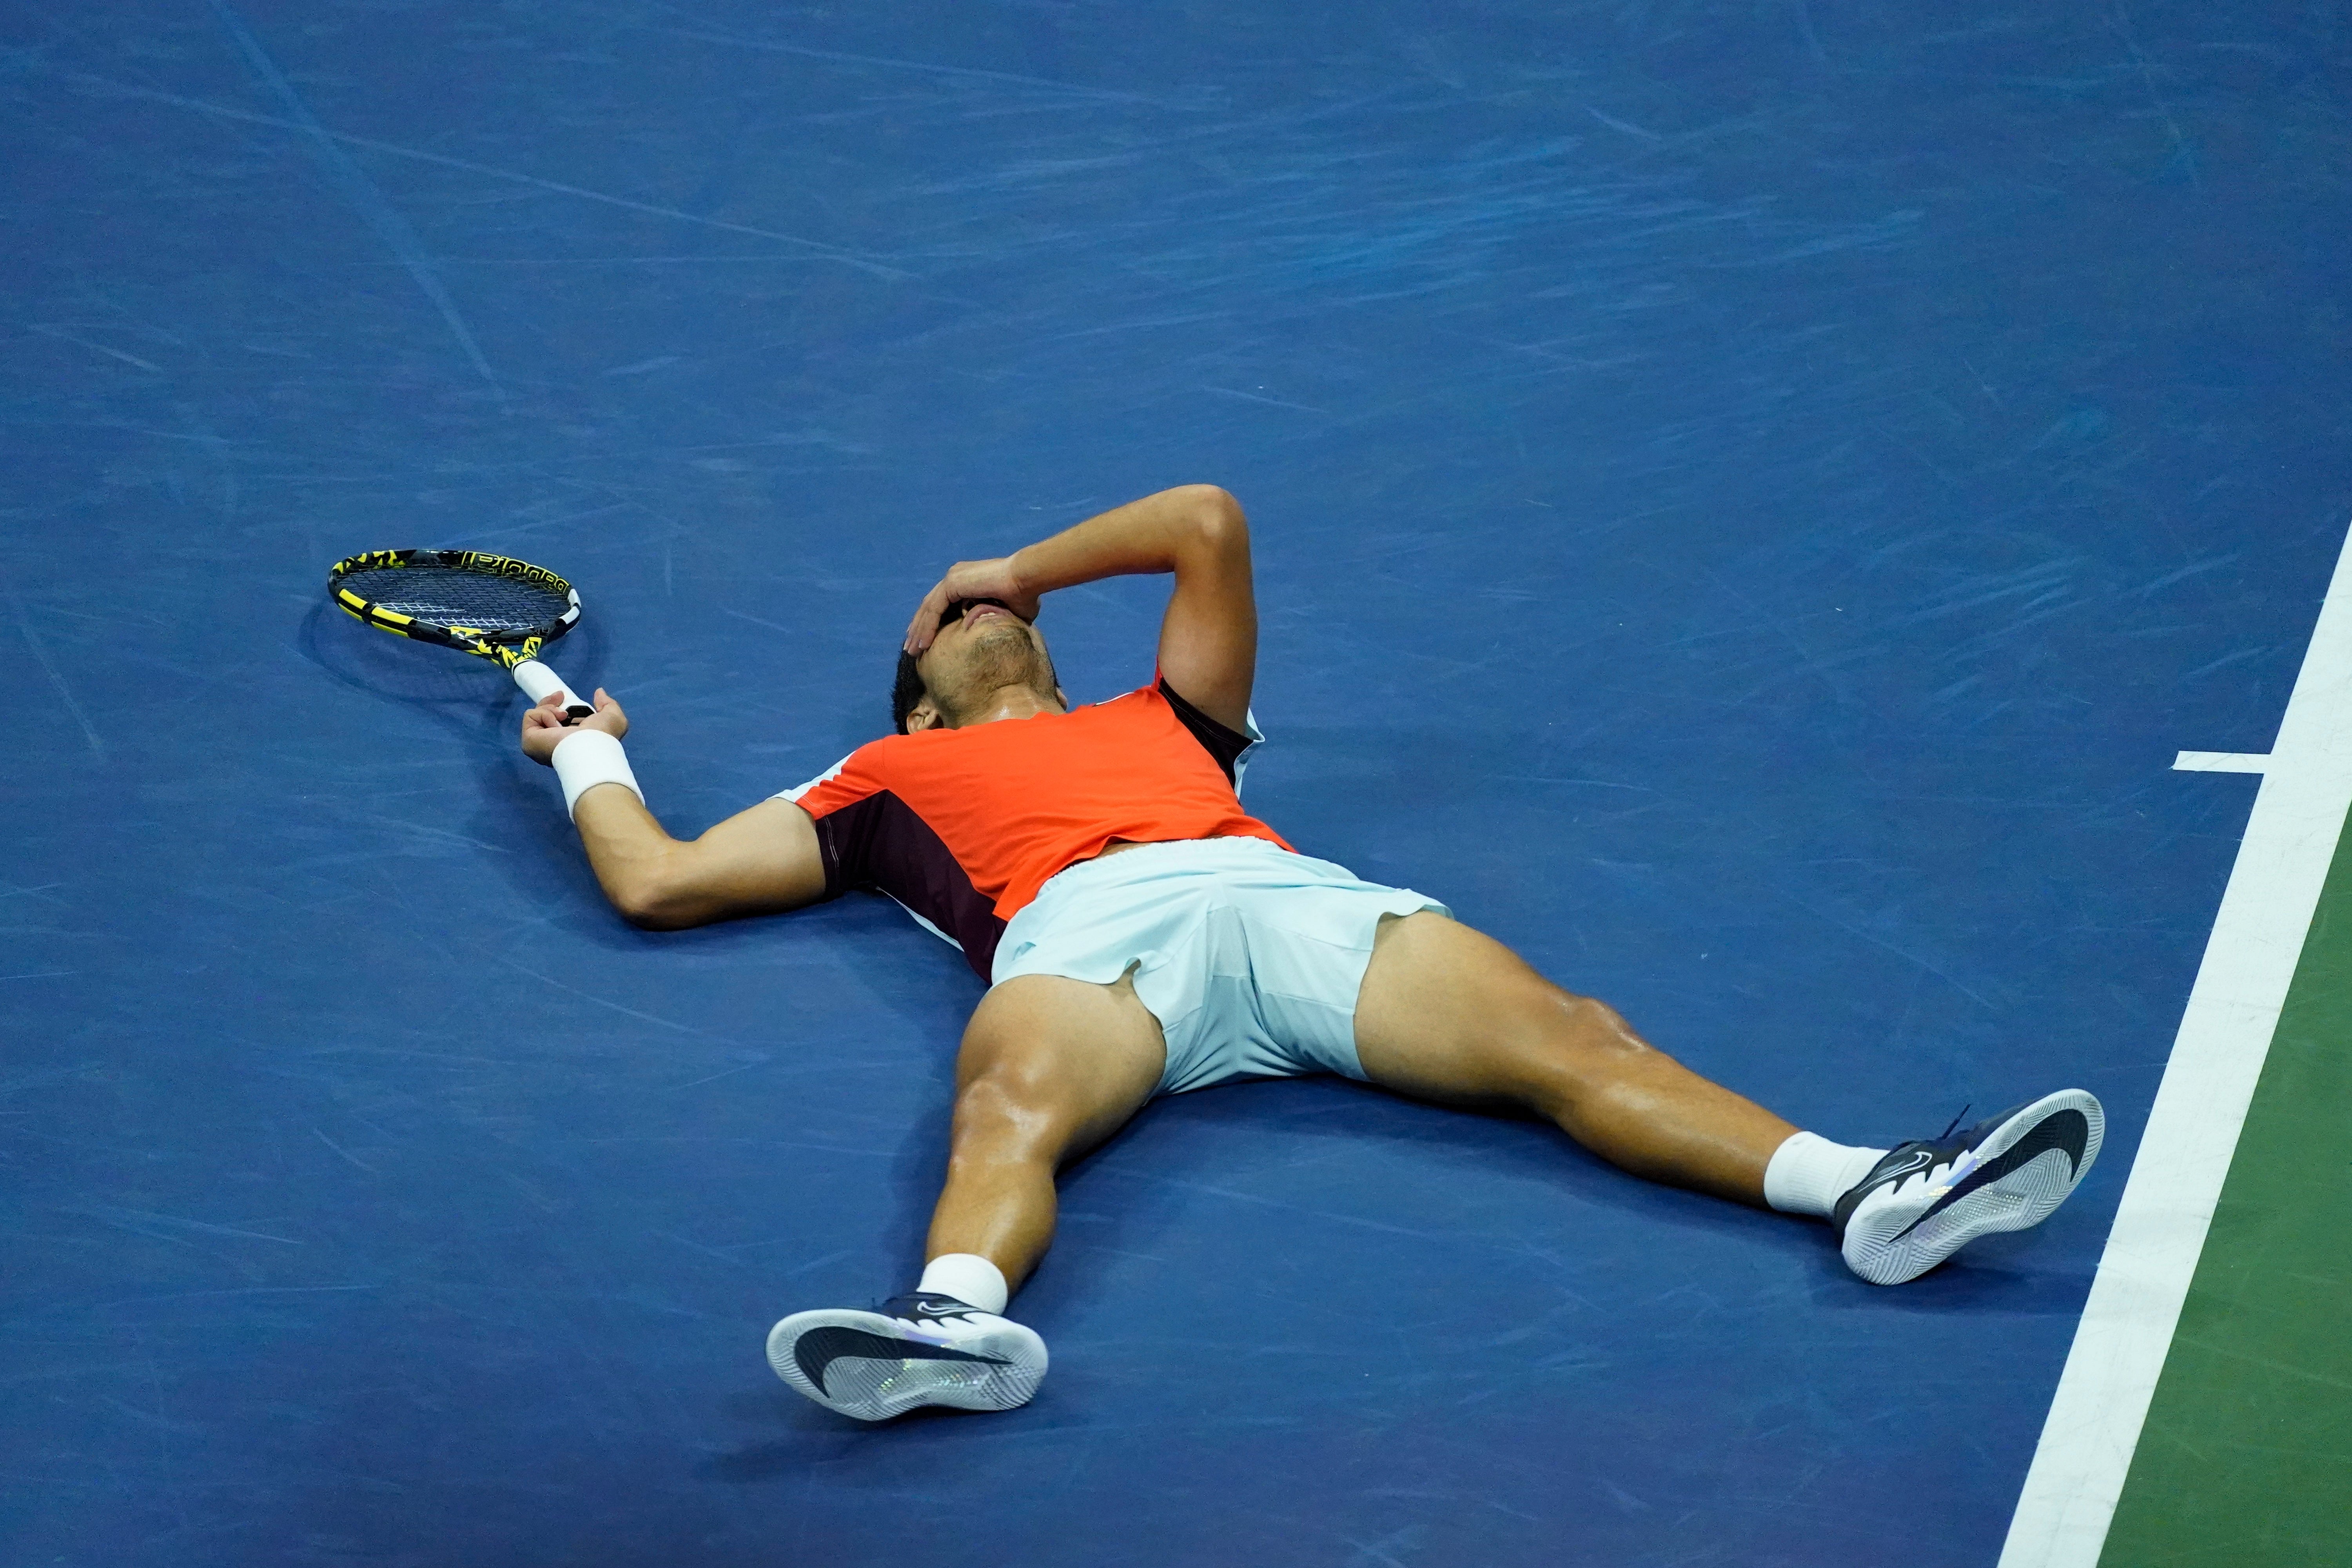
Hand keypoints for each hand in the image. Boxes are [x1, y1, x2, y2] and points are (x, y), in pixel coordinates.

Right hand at [520, 688, 626, 765]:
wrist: (590, 747)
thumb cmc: (602, 736)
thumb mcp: (613, 717)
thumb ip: (608, 704)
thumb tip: (599, 692)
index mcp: (568, 740)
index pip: (554, 720)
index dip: (556, 706)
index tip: (563, 696)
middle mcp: (551, 743)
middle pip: (541, 715)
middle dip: (550, 703)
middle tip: (560, 696)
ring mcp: (538, 744)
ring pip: (535, 715)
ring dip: (550, 709)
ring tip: (563, 716)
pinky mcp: (529, 741)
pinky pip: (530, 716)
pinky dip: (544, 714)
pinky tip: (555, 724)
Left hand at [902, 556, 1040, 655]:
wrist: (1027, 580)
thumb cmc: (1025, 596)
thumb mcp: (1006, 615)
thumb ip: (993, 623)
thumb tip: (996, 638)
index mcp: (966, 581)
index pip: (941, 604)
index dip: (931, 624)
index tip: (925, 641)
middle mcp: (955, 576)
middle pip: (930, 606)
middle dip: (919, 628)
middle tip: (911, 648)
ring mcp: (952, 578)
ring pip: (928, 608)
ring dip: (918, 630)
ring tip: (911, 651)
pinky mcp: (953, 583)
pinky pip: (934, 609)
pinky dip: (927, 627)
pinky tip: (923, 644)